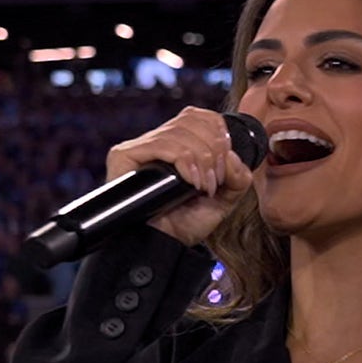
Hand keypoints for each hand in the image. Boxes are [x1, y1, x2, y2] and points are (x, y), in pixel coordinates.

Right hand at [104, 106, 255, 246]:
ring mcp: (140, 147)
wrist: (164, 246)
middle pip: (193, 120)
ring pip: (180, 132)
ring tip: (202, 187)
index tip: (224, 166)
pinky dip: (184, 161)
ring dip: (201, 160)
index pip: (202, 115)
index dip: (219, 134)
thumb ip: (238, 178)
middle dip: (214, 151)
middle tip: (215, 182)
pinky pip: (161, 144)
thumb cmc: (186, 224)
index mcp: (180, 142)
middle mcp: (158, 140)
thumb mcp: (224, 200)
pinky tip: (190, 182)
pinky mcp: (124, 156)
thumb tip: (233, 155)